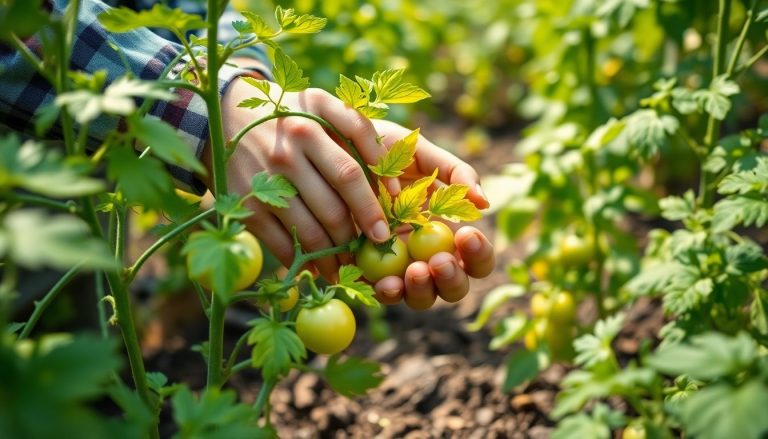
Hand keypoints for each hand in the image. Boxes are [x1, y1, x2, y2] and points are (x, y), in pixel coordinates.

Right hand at [211, 77, 391, 280]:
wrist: (225, 116)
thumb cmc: (291, 116)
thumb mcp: (323, 106)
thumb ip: (358, 134)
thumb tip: (392, 186)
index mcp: (312, 124)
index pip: (351, 173)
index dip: (373, 205)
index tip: (386, 227)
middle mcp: (287, 151)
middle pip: (333, 207)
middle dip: (358, 236)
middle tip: (373, 250)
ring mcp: (265, 180)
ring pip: (310, 231)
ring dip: (335, 255)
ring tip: (349, 265)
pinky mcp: (247, 204)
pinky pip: (282, 242)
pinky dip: (305, 261)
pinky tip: (320, 268)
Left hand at [368, 120, 494, 308]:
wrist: (339, 148)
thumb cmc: (388, 153)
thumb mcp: (422, 155)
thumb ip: (456, 173)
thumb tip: (483, 203)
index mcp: (450, 234)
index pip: (476, 257)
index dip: (478, 254)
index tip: (466, 235)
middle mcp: (429, 258)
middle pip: (453, 287)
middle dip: (451, 279)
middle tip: (439, 261)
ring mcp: (400, 270)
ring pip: (420, 297)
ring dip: (421, 290)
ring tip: (414, 271)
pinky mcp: (370, 274)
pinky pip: (382, 293)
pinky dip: (387, 292)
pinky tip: (385, 283)